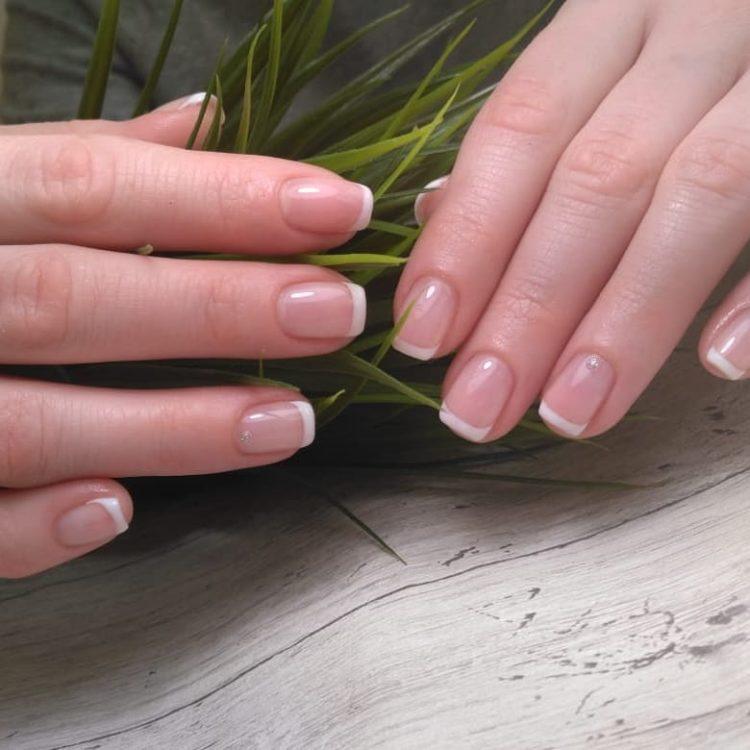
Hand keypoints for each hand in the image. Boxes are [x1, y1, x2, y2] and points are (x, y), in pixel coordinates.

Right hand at [0, 94, 371, 577]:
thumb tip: (206, 121)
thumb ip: (85, 158)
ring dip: (174, 429)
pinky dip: (40, 525)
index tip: (337, 207)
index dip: (222, 198)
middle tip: (335, 312)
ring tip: (289, 422)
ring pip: (34, 422)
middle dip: (218, 307)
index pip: (92, 184)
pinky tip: (119, 507)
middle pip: (73, 299)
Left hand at [395, 0, 749, 441]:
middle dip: (529, 307)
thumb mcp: (605, 63)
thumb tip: (440, 217)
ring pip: (699, 196)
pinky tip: (718, 363)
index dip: (467, 238)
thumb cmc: (688, 49)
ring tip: (571, 411)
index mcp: (614, 16)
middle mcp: (696, 29)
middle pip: (595, 180)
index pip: (520, 129)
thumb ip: (534, 138)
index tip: (425, 335)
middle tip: (480, 406)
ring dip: (626, 322)